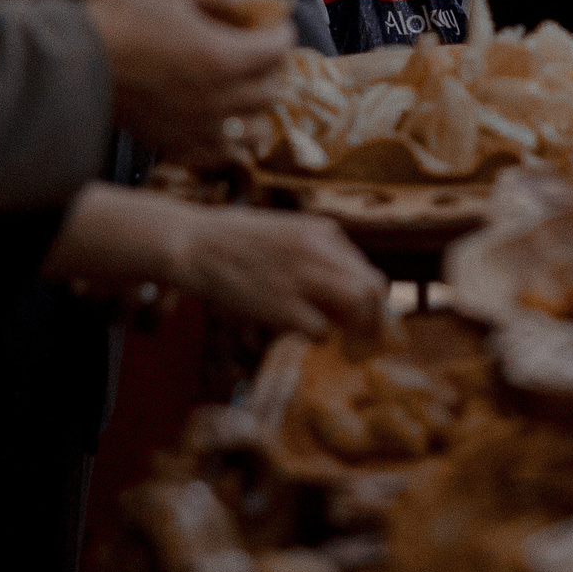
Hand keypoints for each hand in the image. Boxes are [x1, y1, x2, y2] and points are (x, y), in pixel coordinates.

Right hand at [83, 0, 295, 156]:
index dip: (281, 29)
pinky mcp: (177, 146)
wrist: (74, 62)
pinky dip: (231, 138)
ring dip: (257, 106)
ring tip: (244, 89)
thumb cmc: (121, 16)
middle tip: (259, 51)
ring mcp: (199, 128)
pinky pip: (223, 154)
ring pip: (256, 128)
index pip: (279, 47)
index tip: (274, 22)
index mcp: (223, 55)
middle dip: (272, 66)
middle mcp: (219, 98)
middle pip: (272, 88)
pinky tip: (221, 120)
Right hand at [164, 202, 385, 339]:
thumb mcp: (288, 233)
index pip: (367, 272)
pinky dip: (318, 336)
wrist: (196, 244)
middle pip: (372, 290)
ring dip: (353, 329)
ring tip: (340, 339)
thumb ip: (319, 255)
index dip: (373, 302)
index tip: (368, 320)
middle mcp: (321, 251)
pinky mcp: (283, 305)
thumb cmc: (238, 242)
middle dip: (375, 319)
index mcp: (324, 232)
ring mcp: (303, 277)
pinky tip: (301, 331)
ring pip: (357, 307)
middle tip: (367, 339)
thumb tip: (347, 295)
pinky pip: (321, 330)